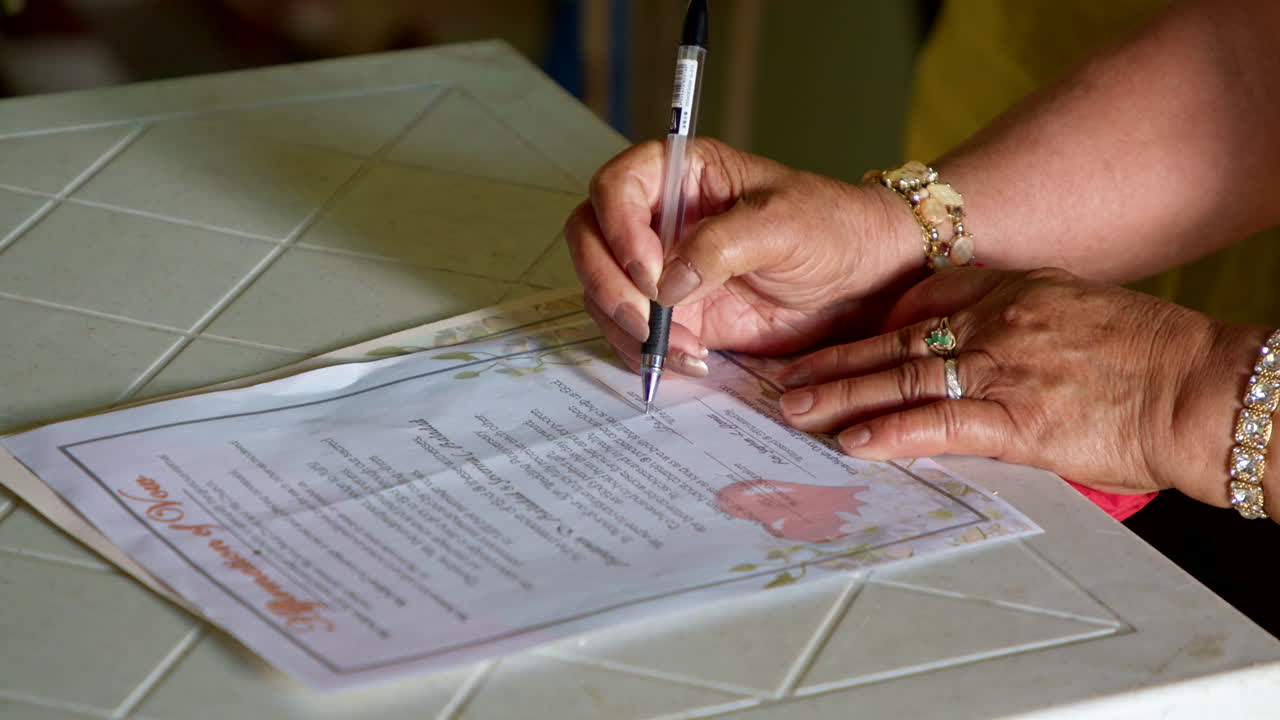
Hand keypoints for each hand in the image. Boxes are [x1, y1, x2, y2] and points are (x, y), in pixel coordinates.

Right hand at [565, 138, 920, 375]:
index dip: (617, 228)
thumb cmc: (831, 229)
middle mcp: (658, 217)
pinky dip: (650, 353)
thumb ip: (722, 244)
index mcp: (680, 173)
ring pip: (603, 292)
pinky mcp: (674, 312)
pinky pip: (634, 333)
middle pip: (591, 240)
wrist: (863, 280)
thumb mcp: (783, 224)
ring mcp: (660, 267)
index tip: (650, 271)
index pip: (614, 187)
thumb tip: (667, 281)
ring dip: (629, 327)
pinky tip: (692, 361)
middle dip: (609, 284)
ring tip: (686, 349)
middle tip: (647, 319)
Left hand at [776, 267, 1261, 504]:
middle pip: (893, 344)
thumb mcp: (1076, 309)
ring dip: (841, 396)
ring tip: (794, 411)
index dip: (869, 327)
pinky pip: (938, 424)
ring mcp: (1001, 370)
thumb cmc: (1150, 354)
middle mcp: (994, 324)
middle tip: (785, 378)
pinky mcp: (1016, 421)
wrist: (1198, 386)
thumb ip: (1018, 316)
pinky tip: (852, 441)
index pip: (920, 302)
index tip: (833, 341)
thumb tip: (974, 338)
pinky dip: (890, 433)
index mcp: (1010, 293)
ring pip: (901, 380)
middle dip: (834, 362)